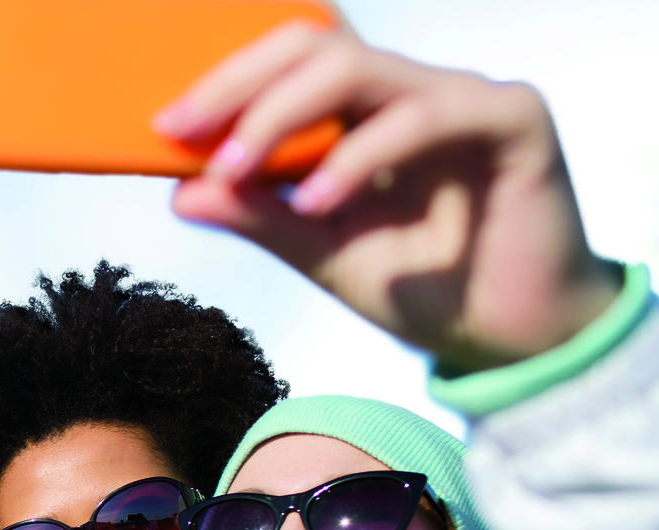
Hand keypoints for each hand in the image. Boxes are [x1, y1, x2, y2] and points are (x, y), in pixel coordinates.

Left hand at [156, 22, 621, 368]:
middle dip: (238, 86)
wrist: (510, 340)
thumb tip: (180, 193)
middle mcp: (411, 90)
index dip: (224, 82)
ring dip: (280, 116)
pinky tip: (317, 200)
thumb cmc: (423, 288)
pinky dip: (358, 155)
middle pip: (315, 45)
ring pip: (356, 68)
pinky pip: (422, 116)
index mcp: (366, 111)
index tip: (163, 127)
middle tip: (186, 133)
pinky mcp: (511, 119)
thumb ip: (259, 218)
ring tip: (235, 171)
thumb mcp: (321, 253)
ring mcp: (462, 97)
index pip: (290, 61)